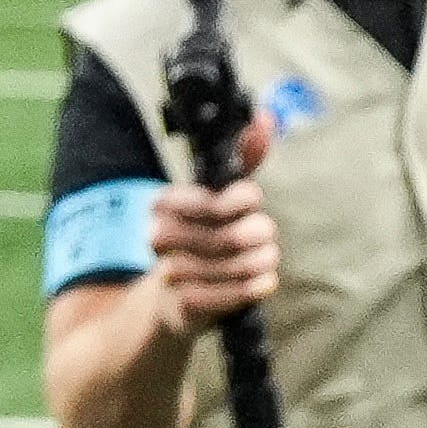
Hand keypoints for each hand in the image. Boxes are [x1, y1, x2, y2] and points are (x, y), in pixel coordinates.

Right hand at [148, 119, 279, 333]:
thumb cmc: (204, 238)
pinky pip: (232, 294)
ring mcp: (170, 274)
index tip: (251, 199)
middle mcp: (159, 237)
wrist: (174, 301)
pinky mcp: (184, 307)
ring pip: (234, 266)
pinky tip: (264, 281)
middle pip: (228, 235)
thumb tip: (264, 120)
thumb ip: (241, 158)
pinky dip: (254, 287)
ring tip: (267, 257)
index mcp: (164, 205)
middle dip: (257, 233)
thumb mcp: (219, 198)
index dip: (238, 200)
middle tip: (265, 233)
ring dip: (260, 261)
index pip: (208, 200)